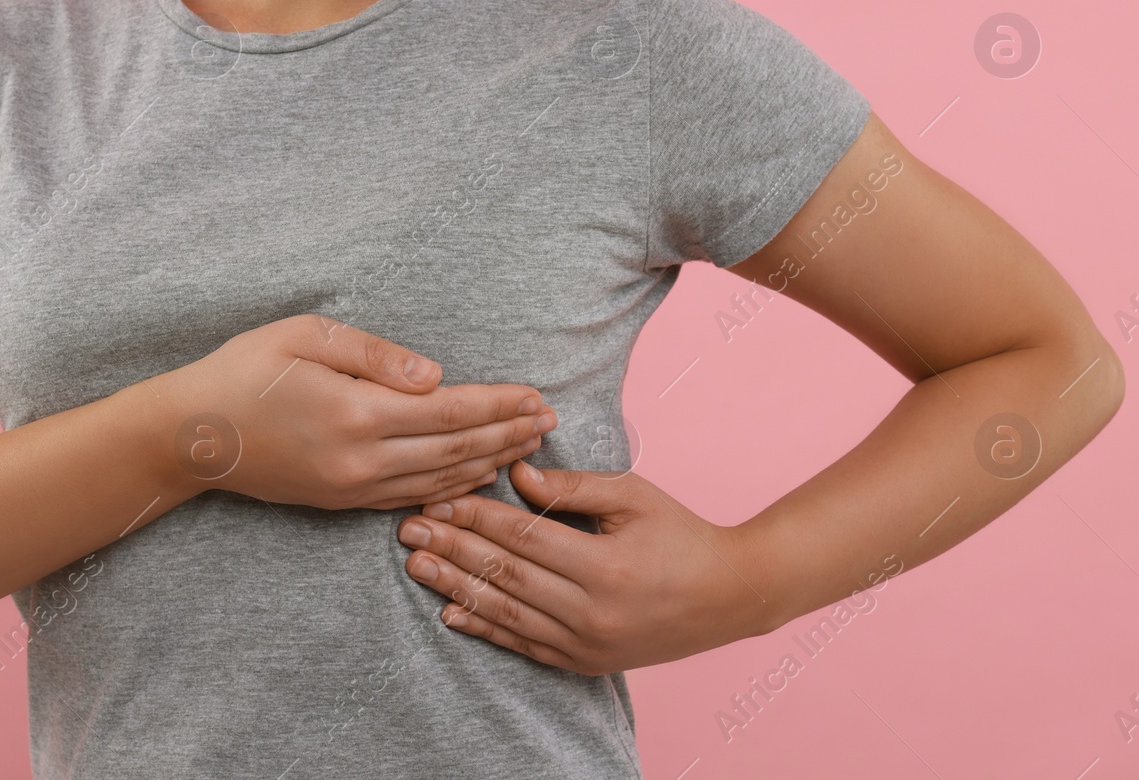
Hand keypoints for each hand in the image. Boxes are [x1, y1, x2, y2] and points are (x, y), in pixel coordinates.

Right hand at [152, 314, 557, 510]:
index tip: (536, 395)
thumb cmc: (244, 372)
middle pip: (456, 449)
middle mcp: (362, 459)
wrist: (191, 436)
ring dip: (491, 463)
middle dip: (509, 434)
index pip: (451, 410)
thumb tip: (437, 375)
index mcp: (358, 412)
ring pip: (441, 479)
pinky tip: (478, 477)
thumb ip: (375, 355)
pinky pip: (412, 498)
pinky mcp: (342, 502)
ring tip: (529, 448)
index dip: (499, 404)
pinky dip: (453, 487)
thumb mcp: (304, 337)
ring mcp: (353, 488)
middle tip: (550, 421)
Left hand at [394, 460, 774, 674]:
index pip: (523, 537)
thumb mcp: (634, 496)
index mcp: (604, 566)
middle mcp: (591, 611)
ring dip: (456, 587)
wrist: (730, 597)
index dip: (477, 516)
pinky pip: (525, 645)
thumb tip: (517, 475)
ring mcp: (587, 643)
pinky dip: (486, 629)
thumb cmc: (681, 535)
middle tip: (408, 531)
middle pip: (506, 575)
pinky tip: (452, 612)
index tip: (438, 499)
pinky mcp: (585, 662)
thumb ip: (574, 488)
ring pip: (507, 613)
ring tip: (417, 567)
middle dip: (453, 549)